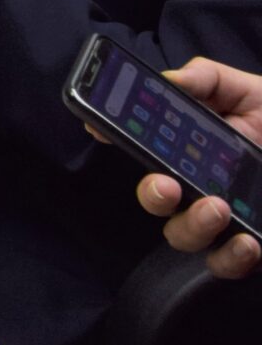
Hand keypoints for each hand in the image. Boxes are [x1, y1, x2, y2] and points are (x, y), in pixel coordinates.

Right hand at [123, 59, 261, 277]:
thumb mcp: (250, 91)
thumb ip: (209, 79)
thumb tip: (171, 80)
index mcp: (190, 146)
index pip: (142, 145)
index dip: (112, 136)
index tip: (99, 129)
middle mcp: (198, 184)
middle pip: (156, 199)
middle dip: (151, 193)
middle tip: (167, 185)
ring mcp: (222, 219)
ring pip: (182, 235)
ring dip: (191, 226)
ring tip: (218, 208)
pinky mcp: (249, 244)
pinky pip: (226, 264)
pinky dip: (230, 258)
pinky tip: (248, 242)